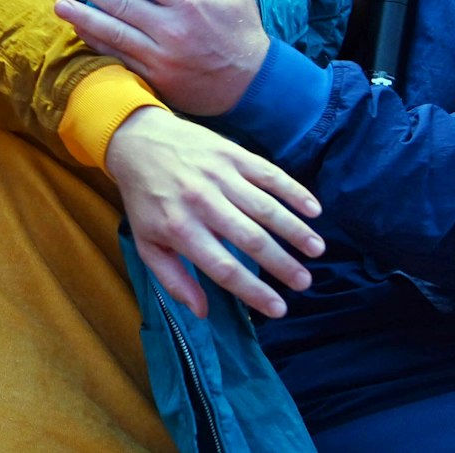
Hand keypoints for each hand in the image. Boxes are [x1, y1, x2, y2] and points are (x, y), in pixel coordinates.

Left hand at [54, 0, 268, 115]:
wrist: (253, 84)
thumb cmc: (242, 30)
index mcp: (189, 1)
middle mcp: (171, 28)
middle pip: (120, 3)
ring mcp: (160, 56)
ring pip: (113, 33)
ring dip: (83, 17)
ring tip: (60, 4)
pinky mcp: (155, 78)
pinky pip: (119, 58)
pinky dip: (97, 44)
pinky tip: (80, 31)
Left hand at [104, 106, 322, 318]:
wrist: (138, 142)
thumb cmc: (145, 200)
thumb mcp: (147, 244)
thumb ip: (173, 280)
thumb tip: (202, 313)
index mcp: (179, 229)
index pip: (223, 268)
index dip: (253, 291)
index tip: (278, 309)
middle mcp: (202, 203)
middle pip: (251, 239)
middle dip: (282, 264)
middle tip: (304, 283)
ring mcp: (220, 175)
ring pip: (266, 207)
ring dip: (295, 230)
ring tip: (316, 250)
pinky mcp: (232, 154)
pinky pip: (269, 174)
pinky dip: (294, 191)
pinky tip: (314, 210)